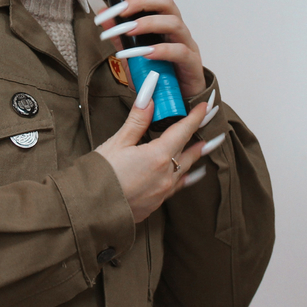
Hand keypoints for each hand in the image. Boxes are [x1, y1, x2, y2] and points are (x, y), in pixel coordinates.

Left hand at [94, 0, 207, 96]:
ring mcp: (186, 43)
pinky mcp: (191, 62)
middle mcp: (177, 27)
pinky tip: (145, 53)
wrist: (179, 101)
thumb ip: (119, 35)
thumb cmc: (157, 72)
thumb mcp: (132, 53)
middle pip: (166, 1)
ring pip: (174, 22)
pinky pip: (179, 51)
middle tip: (119, 9)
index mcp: (163, 19)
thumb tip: (102, 14)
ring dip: (147, 23)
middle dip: (141, 1)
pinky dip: (161, 49)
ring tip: (127, 30)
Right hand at [94, 88, 220, 222]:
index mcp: (157, 156)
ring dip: (198, 155)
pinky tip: (193, 175)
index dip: (196, 117)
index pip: (183, 131)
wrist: (90, 211)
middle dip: (202, 135)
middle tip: (217, 123)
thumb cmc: (100, 175)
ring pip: (187, 169)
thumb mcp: (117, 142)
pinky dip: (187, 176)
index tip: (207, 106)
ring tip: (210, 146)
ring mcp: (162, 192)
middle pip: (190, 151)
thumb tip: (149, 96)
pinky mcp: (155, 204)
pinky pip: (178, 186)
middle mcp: (166, 175)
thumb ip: (137, 120)